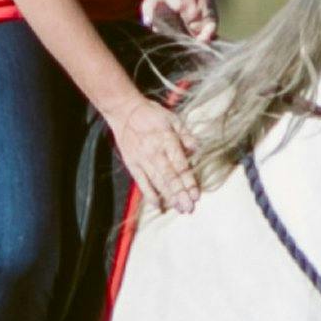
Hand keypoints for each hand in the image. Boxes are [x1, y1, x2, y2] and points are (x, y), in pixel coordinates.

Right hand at [106, 93, 200, 215]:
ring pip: (157, 182)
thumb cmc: (151, 114)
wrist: (124, 111)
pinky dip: (149, 194)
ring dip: (168, 197)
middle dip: (180, 194)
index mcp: (167, 141)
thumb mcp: (173, 119)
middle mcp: (154, 152)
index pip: (180, 166)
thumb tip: (196, 148)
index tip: (196, 195)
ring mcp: (142, 160)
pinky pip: (141, 182)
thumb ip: (185, 135)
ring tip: (179, 209)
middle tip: (189, 208)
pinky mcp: (132, 164)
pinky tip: (158, 205)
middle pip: (169, 177)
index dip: (189, 182)